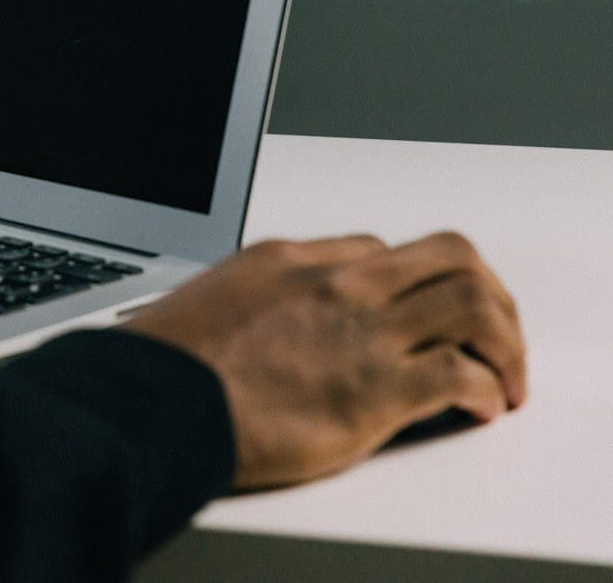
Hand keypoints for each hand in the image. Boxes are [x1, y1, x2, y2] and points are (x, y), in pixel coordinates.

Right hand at [123, 232, 524, 489]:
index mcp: (291, 259)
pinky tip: (479, 407)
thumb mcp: (210, 299)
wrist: (154, 403)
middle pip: (450, 257)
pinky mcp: (375, 390)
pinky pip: (461, 372)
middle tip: (492, 334)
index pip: (379, 250)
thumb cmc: (169, 365)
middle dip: (487, 296)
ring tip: (501, 376)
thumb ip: (255, 298)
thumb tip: (266, 317)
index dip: (412, 285)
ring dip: (503, 342)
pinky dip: (486, 390)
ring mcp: (361, 332)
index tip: (416, 317)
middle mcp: (336, 284)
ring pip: (473, 303)